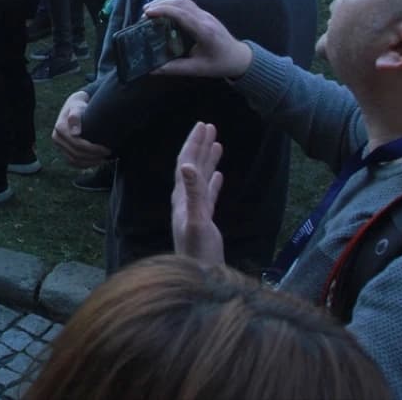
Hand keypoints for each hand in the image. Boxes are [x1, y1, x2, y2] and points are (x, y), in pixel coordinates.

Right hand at [51, 91, 111, 167]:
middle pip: (76, 154)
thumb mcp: (78, 105)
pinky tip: (97, 162)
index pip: (78, 144)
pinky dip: (85, 164)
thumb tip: (75, 133)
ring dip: (90, 163)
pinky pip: (73, 162)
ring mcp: (59, 145)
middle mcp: (56, 138)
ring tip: (104, 160)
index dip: (93, 149)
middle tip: (108, 154)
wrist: (74, 106)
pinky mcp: (63, 150)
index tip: (107, 149)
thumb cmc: (79, 105)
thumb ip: (75, 116)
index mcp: (60, 128)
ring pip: (74, 161)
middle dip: (93, 157)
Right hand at [143, 0, 252, 78]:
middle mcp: (205, 19)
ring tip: (150, 9)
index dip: (163, 10)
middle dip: (160, 3)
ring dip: (165, 1)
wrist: (239, 58)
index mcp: (204, 31)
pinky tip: (163, 9)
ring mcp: (206, 14)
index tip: (148, 12)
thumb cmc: (219, 64)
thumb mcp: (196, 69)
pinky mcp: (205, 14)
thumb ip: (174, 68)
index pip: (181, 14)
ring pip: (184, 1)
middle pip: (181, 3)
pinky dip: (172, 3)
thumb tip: (152, 70)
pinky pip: (187, 4)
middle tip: (144, 12)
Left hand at [171, 122, 224, 265]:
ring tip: (216, 143)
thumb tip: (188, 166)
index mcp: (182, 195)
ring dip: (208, 159)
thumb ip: (192, 194)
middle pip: (192, 165)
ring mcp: (194, 209)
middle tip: (209, 126)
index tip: (202, 125)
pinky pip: (209, 194)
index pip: (186, 162)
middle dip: (200, 145)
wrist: (199, 275)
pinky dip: (214, 181)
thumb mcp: (196, 221)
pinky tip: (219, 175)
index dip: (193, 143)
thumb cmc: (197, 252)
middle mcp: (185, 199)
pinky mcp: (204, 219)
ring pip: (202, 177)